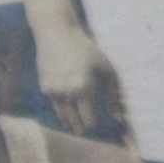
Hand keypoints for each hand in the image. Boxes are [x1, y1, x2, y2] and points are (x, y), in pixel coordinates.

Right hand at [35, 25, 124, 139]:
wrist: (56, 33)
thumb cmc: (86, 49)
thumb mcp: (106, 68)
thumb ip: (113, 95)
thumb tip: (118, 118)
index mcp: (84, 88)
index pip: (91, 120)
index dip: (97, 124)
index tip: (102, 123)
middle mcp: (66, 93)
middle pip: (76, 123)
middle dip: (84, 127)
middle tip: (90, 128)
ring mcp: (53, 92)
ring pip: (64, 118)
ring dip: (73, 122)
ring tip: (79, 126)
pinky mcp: (45, 88)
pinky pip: (56, 107)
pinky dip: (63, 111)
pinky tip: (70, 112)